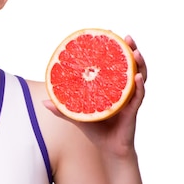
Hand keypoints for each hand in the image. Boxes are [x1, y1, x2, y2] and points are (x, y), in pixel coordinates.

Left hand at [43, 35, 147, 157]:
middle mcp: (123, 90)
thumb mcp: (77, 116)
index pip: (115, 65)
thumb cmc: (96, 131)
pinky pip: (138, 96)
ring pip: (139, 77)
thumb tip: (43, 101)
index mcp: (111, 87)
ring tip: (136, 52)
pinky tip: (137, 77)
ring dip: (139, 64)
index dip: (114, 49)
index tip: (111, 33)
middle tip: (128, 37)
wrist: (109, 150)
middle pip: (130, 65)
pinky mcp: (132, 110)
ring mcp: (129, 99)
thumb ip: (63, 109)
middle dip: (131, 50)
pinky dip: (139, 86)